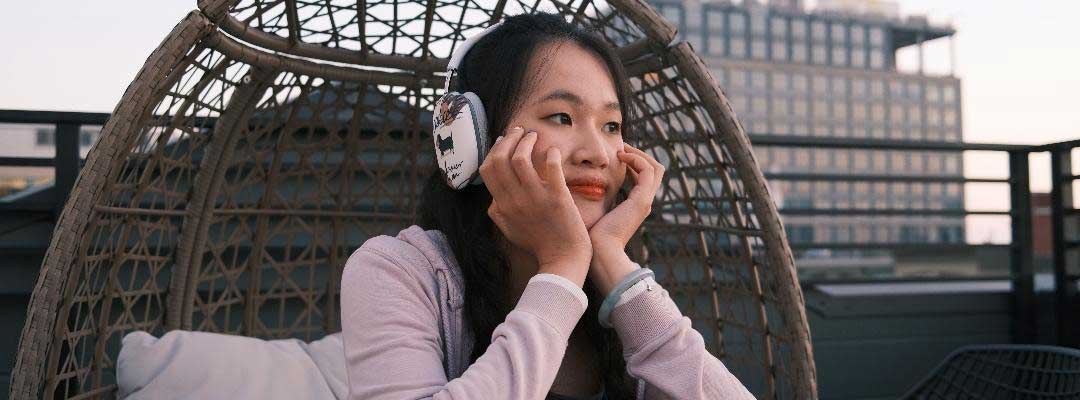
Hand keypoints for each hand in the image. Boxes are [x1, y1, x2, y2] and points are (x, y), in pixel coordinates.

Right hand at [479, 126, 591, 285]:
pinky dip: (551, 154)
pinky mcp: (557, 198)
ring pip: (521, 158)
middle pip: (500, 159)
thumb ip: (497, 212)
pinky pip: (551, 167)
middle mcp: (515, 200)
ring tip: (534, 137)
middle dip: (508, 139)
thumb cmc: (538, 244)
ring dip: (527, 141)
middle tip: (520, 132)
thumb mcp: (509, 230)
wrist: (563, 259)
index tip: (504, 142)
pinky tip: (553, 151)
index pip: (487, 169)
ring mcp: (535, 198)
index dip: (494, 150)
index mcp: (502, 205)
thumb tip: (492, 197)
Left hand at [588, 143, 664, 248]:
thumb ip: (597, 200)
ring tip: (621, 149)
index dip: (634, 163)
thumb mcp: (596, 213)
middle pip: (655, 171)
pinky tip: (620, 156)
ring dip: (638, 154)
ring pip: (655, 168)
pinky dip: (636, 159)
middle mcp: (644, 202)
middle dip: (640, 155)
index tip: (617, 155)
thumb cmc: (592, 236)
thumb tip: (583, 189)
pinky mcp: (641, 200)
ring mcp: (645, 201)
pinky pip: (647, 171)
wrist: (599, 252)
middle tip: (621, 147)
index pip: (644, 178)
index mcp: (635, 206)